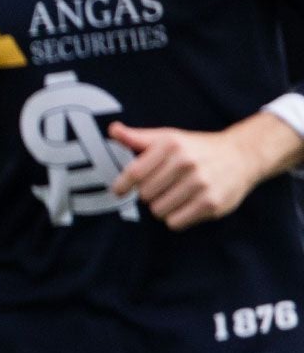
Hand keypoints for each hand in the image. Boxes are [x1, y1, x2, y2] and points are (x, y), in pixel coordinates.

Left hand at [109, 120, 282, 229]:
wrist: (241, 156)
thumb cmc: (196, 148)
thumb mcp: (168, 137)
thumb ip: (138, 138)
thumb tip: (113, 130)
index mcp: (170, 145)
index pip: (135, 172)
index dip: (122, 185)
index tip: (119, 191)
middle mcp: (185, 162)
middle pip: (145, 194)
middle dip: (148, 194)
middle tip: (161, 187)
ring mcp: (200, 184)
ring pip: (158, 211)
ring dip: (162, 207)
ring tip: (174, 196)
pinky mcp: (211, 203)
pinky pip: (175, 222)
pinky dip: (175, 218)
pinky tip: (185, 205)